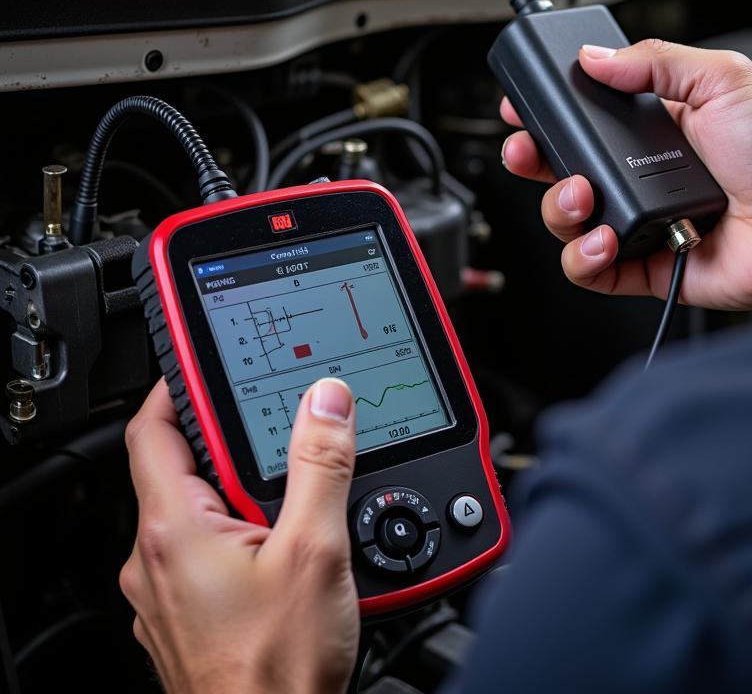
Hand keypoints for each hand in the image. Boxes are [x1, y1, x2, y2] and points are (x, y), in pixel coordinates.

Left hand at [120, 378, 359, 693]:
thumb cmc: (276, 672)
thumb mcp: (315, 549)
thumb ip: (320, 465)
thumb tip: (325, 400)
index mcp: (174, 529)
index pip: (150, 429)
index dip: (178, 387)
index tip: (206, 363)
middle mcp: (155, 559)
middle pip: (180, 468)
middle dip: (231, 442)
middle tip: (282, 428)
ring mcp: (166, 592)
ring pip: (197, 512)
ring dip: (240, 489)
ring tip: (296, 491)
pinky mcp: (188, 615)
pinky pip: (205, 551)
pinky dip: (241, 530)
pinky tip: (287, 544)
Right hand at [501, 39, 751, 310]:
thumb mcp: (720, 78)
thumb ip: (655, 60)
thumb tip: (596, 56)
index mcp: (655, 127)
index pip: (583, 120)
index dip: (548, 115)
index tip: (524, 107)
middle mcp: (642, 175)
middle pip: (563, 169)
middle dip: (535, 160)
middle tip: (529, 151)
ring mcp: (643, 221)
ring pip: (570, 220)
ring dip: (560, 207)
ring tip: (583, 196)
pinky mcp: (648, 265)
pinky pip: (593, 269)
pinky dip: (584, 257)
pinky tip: (605, 238)